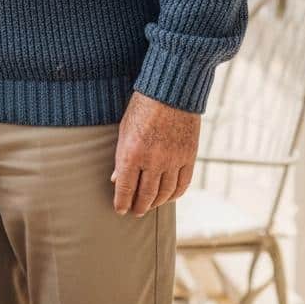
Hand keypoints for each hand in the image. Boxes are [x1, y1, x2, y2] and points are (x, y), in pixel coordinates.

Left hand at [111, 91, 198, 215]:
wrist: (170, 91)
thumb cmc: (142, 107)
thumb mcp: (124, 129)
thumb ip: (121, 156)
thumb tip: (116, 179)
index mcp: (132, 153)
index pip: (126, 188)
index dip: (122, 202)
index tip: (119, 210)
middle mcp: (153, 161)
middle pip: (146, 195)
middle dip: (138, 207)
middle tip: (134, 212)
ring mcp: (173, 161)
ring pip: (165, 194)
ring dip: (155, 203)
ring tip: (149, 206)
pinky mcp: (188, 158)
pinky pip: (182, 185)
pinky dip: (174, 195)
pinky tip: (168, 197)